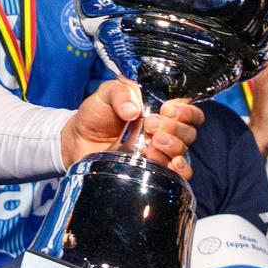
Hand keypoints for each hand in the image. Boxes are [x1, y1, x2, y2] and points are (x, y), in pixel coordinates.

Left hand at [67, 79, 201, 178]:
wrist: (78, 140)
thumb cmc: (97, 114)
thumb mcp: (106, 93)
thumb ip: (120, 92)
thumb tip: (133, 110)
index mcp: (161, 109)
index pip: (189, 110)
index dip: (185, 110)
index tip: (167, 109)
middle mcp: (166, 131)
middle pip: (188, 131)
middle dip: (172, 127)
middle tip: (150, 125)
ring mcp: (160, 153)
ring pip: (183, 151)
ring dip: (172, 146)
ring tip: (151, 142)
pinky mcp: (153, 171)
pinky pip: (177, 174)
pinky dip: (179, 169)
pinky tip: (170, 163)